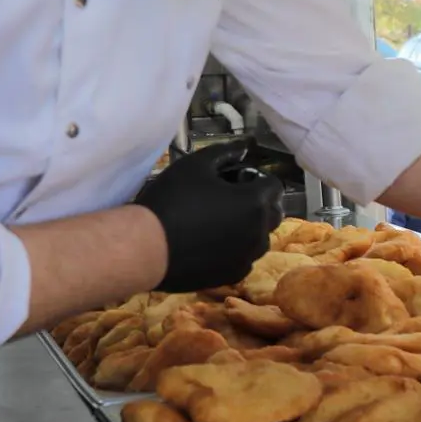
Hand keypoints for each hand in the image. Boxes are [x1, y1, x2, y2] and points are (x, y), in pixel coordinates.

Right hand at [134, 140, 283, 291]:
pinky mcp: (233, 275)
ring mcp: (248, 257)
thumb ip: (225, 152)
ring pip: (261, 238)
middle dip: (259, 203)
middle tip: (230, 199)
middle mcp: (259, 232)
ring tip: (220, 222)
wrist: (146, 247)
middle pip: (273, 213)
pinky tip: (212, 244)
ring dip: (250, 228)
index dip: (257, 180)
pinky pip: (245, 259)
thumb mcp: (195, 165)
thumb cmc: (171, 200)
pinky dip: (237, 250)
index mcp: (255, 203)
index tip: (236, 180)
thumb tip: (245, 146)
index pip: (275, 186)